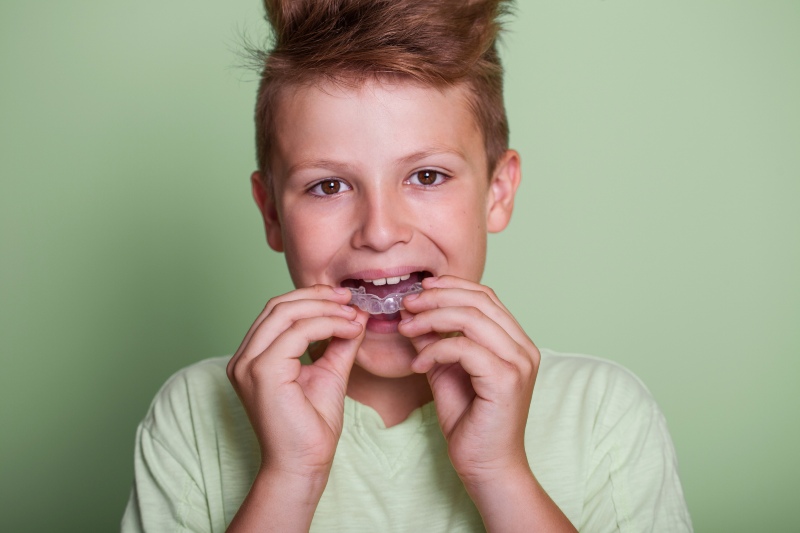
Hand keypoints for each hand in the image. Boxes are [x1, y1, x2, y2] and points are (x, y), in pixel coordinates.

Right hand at [226, 285, 367, 483]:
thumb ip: (338, 341)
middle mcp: (243, 358)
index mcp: (253, 357)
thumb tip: (356, 313)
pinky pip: (296, 333)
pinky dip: (326, 324)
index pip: (278, 311)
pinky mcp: (261, 372)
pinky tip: (348, 330)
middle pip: (279, 306)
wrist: (304, 464)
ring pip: (285, 313)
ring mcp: (248, 364)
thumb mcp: (329, 372)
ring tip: (353, 315)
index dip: (312, 298)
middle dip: (318, 297)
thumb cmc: (312, 426)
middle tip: (350, 299)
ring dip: (324, 309)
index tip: (345, 299)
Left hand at [398, 275, 539, 486]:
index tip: (420, 289)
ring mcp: (519, 363)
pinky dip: (435, 350)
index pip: (486, 296)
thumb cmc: (470, 422)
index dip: (451, 286)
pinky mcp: (506, 380)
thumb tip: (412, 313)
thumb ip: (435, 341)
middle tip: (406, 305)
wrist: (486, 467)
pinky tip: (418, 364)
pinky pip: (464, 348)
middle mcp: (524, 348)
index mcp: (516, 342)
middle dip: (436, 297)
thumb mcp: (446, 371)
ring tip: (405, 328)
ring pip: (471, 318)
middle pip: (479, 300)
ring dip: (431, 318)